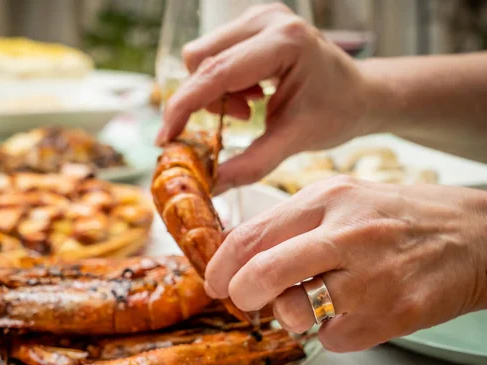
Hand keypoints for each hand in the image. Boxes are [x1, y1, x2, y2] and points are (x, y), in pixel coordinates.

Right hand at [156, 2, 387, 194]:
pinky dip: (224, 82)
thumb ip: (251, 164)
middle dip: (206, 99)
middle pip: (200, 60)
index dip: (183, 107)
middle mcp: (268, 19)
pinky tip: (253, 96)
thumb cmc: (337, 112)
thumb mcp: (295, 141)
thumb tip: (212, 184)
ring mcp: (260, 17)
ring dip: (216, 91)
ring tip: (251, 108)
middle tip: (241, 120)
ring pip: (203, 57)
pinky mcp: (254, 24)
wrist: (361, 93)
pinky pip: (215, 54)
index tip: (166, 138)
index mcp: (285, 42)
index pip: (215, 73)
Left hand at [204, 176, 486, 351]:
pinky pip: (333, 338)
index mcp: (329, 198)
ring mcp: (372, 278)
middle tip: (243, 298)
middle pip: (264, 273)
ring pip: (295, 312)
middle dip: (241, 294)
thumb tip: (236, 253)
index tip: (214, 280)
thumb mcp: (340, 200)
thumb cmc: (396, 218)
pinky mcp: (392, 316)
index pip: (252, 235)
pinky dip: (330, 331)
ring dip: (289, 314)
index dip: (221, 264)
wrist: (473, 237)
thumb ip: (289, 223)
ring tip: (307, 301)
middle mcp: (348, 234)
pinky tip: (350, 309)